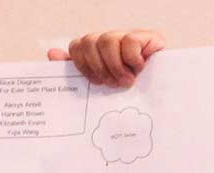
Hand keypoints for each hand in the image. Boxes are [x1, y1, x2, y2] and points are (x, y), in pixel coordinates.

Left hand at [50, 30, 165, 86]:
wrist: (162, 95)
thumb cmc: (128, 92)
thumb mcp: (98, 84)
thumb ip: (75, 69)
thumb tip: (51, 54)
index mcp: (98, 50)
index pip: (77, 45)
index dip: (82, 65)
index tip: (95, 82)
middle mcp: (112, 40)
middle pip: (89, 41)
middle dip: (98, 67)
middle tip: (111, 83)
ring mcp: (130, 36)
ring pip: (107, 39)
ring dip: (114, 66)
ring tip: (126, 81)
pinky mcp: (149, 37)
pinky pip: (130, 40)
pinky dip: (132, 59)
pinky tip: (139, 69)